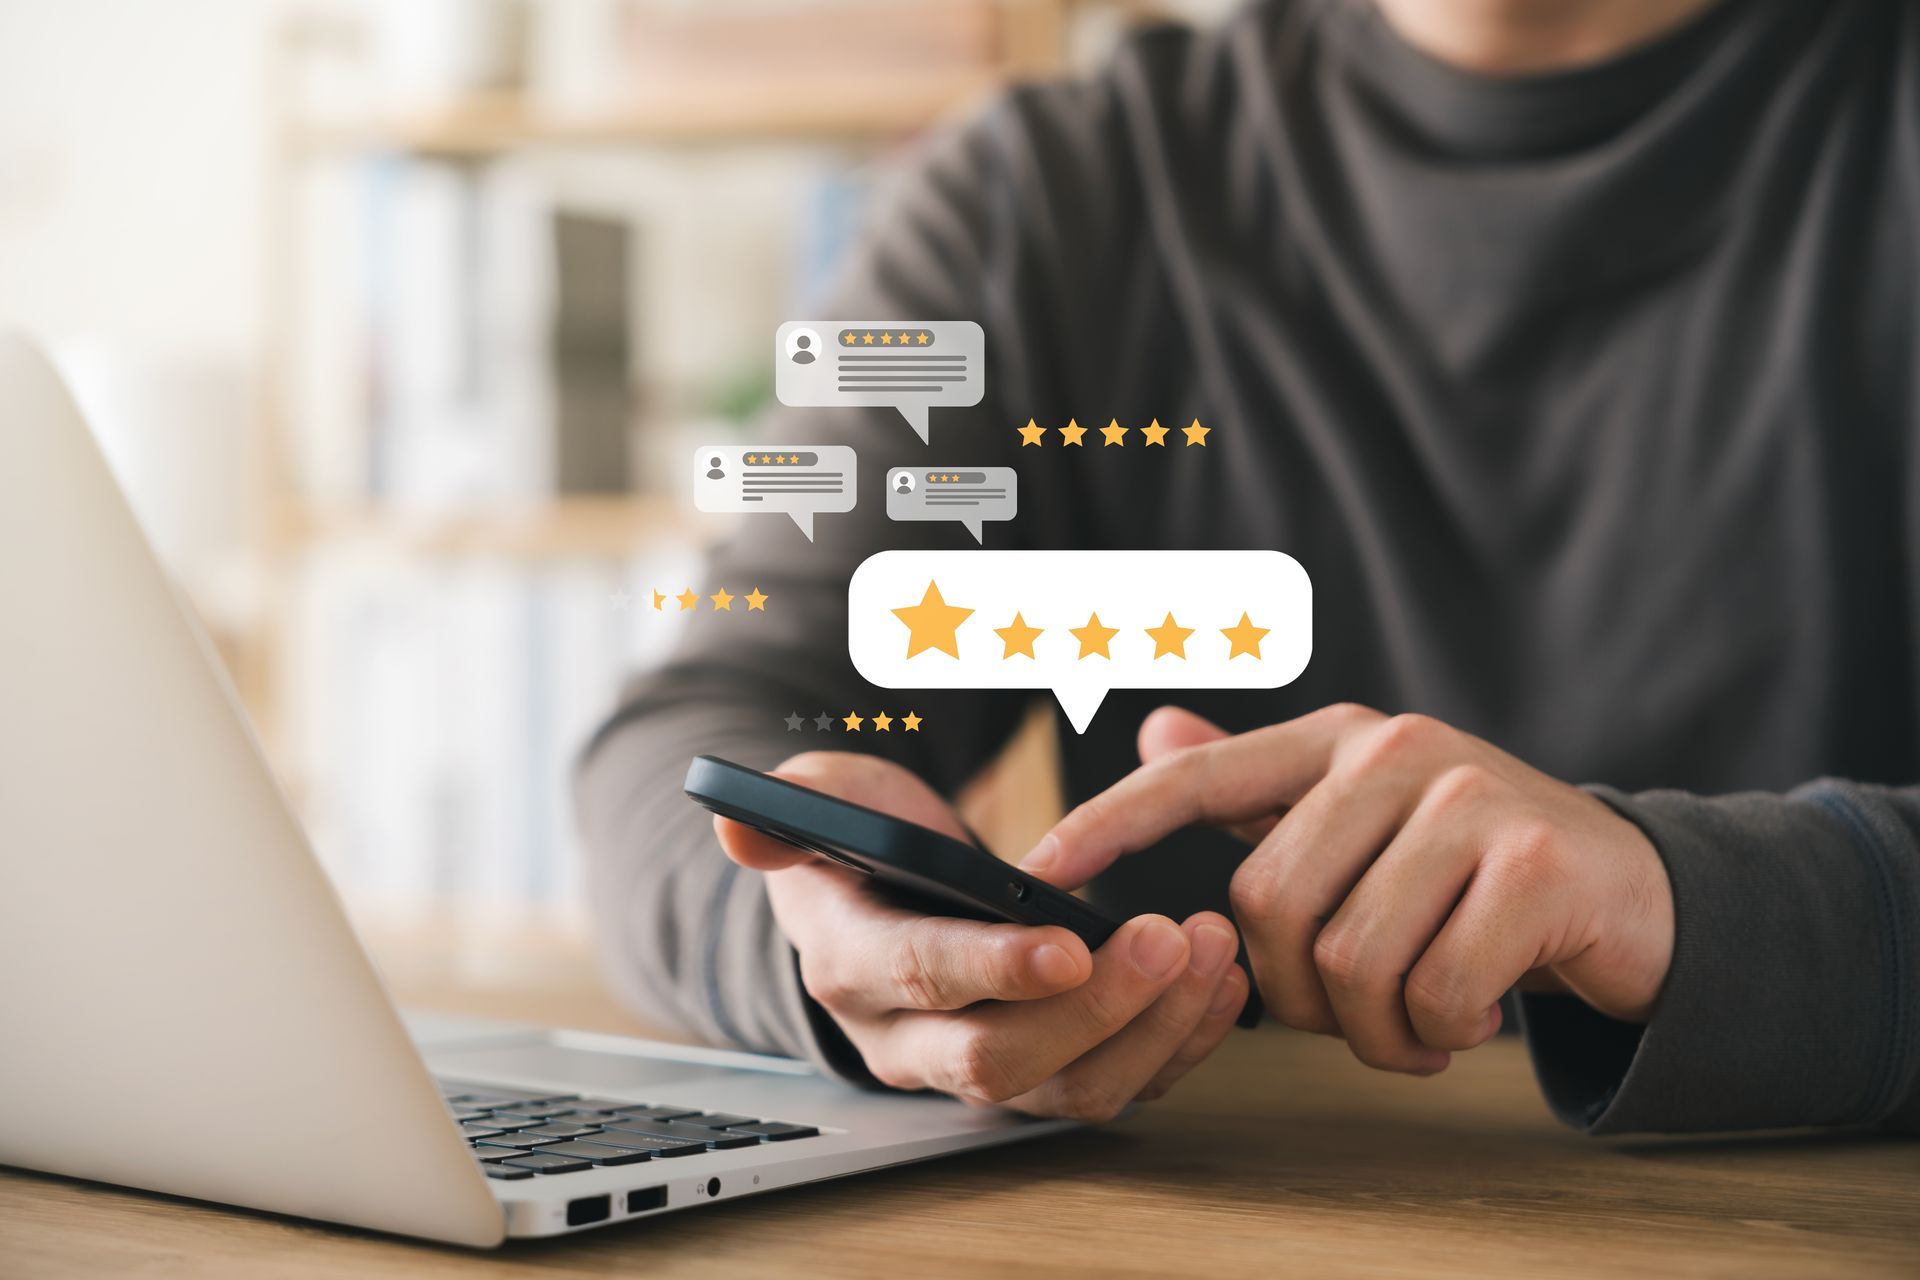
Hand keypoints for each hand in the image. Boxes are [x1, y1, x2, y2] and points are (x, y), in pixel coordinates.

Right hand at [714, 751, 1247, 1118]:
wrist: (881, 899)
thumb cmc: (859, 841)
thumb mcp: (819, 803)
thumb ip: (784, 809)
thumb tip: (736, 821)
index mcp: (852, 965)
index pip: (921, 979)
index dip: (994, 967)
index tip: (1071, 943)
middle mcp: (909, 1039)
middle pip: (1002, 1060)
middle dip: (1095, 1008)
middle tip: (1169, 936)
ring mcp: (976, 1066)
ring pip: (1068, 1090)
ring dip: (1153, 1030)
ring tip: (1212, 951)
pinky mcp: (1039, 1073)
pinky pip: (1114, 1085)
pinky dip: (1178, 1044)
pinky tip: (1222, 985)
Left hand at [1020, 705, 1673, 1074]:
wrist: (1632, 896)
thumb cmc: (1473, 875)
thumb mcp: (1366, 824)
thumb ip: (1262, 791)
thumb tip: (1155, 727)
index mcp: (1341, 741)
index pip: (1200, 777)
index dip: (1114, 823)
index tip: (1042, 866)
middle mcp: (1396, 751)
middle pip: (1267, 907)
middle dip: (1299, 994)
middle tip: (1362, 1012)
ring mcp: (1468, 799)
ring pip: (1345, 959)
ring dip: (1377, 1028)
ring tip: (1424, 1017)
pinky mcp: (1531, 865)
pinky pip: (1431, 991)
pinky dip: (1441, 1033)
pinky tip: (1474, 1015)